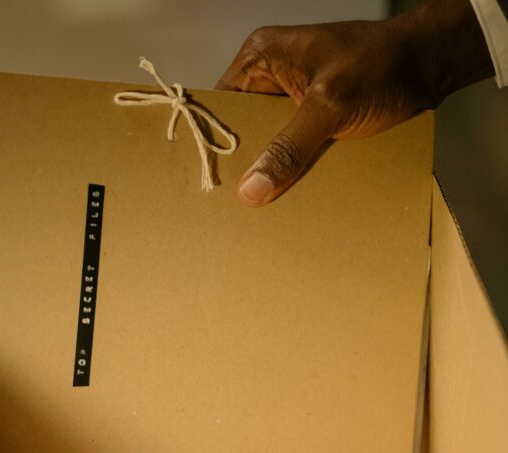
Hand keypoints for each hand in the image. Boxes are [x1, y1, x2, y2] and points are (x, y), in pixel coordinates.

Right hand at [217, 0, 493, 205]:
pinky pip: (294, 147)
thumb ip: (289, 148)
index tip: (210, 180)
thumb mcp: (330, 107)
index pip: (221, 103)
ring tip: (258, 207)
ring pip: (270, 142)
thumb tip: (250, 190)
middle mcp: (272, 74)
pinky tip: (289, 195)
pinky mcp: (316, 116)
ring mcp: (295, 97)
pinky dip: (295, 169)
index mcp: (262, 56)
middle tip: (234, 203)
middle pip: (243, 127)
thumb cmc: (382, 67)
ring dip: (271, 170)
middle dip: (243, 163)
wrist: (431, 65)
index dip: (214, 141)